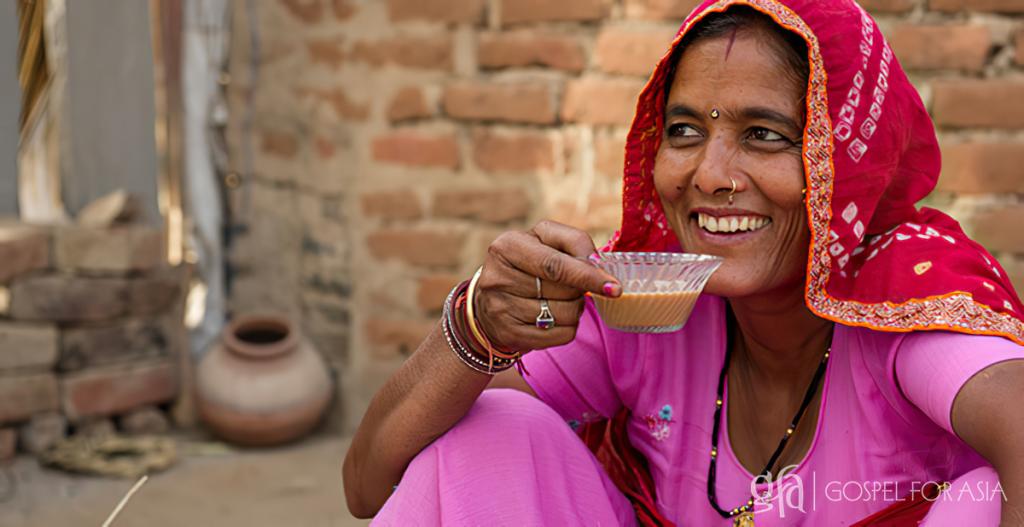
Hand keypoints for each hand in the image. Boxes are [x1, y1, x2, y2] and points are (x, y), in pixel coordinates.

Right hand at [473, 220, 621, 351]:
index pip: (555, 265)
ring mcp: (500, 308)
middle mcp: (498, 277)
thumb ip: (574, 242)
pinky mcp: (508, 334)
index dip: (587, 276)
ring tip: (559, 301)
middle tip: (571, 287)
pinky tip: (553, 318)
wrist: (491, 301)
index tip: (614, 287)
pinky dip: (567, 327)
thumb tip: (599, 266)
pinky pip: (560, 335)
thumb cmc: (528, 264)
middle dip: (579, 290)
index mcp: (507, 246)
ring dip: (574, 309)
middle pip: (563, 291)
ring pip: (564, 314)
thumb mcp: (545, 241)